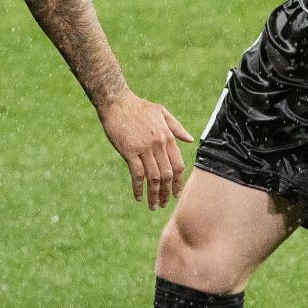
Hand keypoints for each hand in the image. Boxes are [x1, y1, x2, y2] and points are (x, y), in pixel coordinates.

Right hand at [97, 90, 193, 210]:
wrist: (116, 101)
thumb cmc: (138, 106)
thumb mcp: (161, 112)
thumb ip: (176, 127)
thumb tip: (190, 140)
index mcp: (167, 137)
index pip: (178, 166)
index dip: (178, 183)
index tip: (176, 194)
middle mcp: (158, 144)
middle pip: (167, 175)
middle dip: (166, 193)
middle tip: (164, 204)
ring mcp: (143, 148)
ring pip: (153, 177)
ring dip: (154, 194)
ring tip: (152, 205)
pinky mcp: (129, 150)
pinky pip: (137, 174)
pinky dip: (138, 188)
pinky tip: (138, 196)